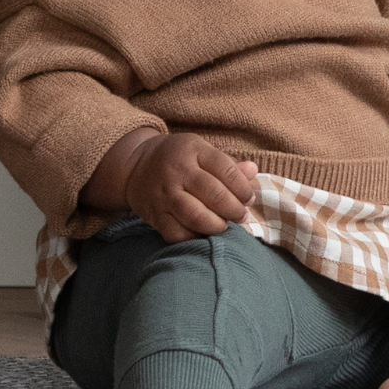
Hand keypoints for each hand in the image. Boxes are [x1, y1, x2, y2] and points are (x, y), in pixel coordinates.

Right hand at [84, 129, 257, 241]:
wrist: (135, 167)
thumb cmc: (178, 160)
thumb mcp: (201, 152)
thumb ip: (228, 164)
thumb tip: (253, 171)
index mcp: (192, 150)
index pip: (225, 169)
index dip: (243, 187)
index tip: (249, 199)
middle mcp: (177, 171)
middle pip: (213, 193)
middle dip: (233, 209)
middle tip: (240, 216)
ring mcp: (164, 194)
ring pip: (195, 215)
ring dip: (216, 225)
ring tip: (224, 226)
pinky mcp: (155, 215)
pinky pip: (176, 233)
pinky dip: (194, 238)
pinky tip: (203, 235)